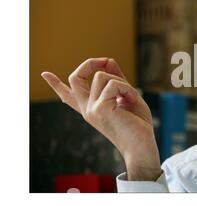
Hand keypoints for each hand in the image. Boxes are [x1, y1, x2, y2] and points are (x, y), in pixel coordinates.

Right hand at [41, 57, 161, 180]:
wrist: (142, 146)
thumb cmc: (138, 125)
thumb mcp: (127, 97)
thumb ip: (117, 80)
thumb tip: (109, 61)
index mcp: (92, 109)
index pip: (69, 96)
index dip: (56, 84)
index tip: (44, 74)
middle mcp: (87, 109)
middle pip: (75, 78)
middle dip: (90, 63)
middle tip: (106, 60)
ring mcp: (91, 109)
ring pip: (101, 76)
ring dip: (121, 81)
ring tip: (131, 96)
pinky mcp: (99, 108)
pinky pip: (113, 83)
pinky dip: (127, 88)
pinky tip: (133, 100)